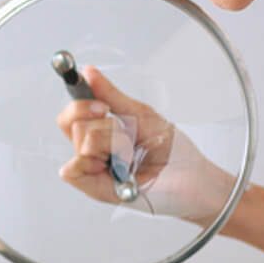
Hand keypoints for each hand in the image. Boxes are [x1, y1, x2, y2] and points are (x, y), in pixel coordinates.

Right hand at [55, 66, 236, 226]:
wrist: (192, 178)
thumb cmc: (172, 151)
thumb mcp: (140, 115)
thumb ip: (111, 95)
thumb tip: (88, 72)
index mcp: (101, 132)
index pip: (71, 115)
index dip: (79, 103)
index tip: (102, 105)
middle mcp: (93, 151)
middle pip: (71, 123)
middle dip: (104, 123)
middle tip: (126, 133)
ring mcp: (93, 170)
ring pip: (82, 141)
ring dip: (113, 143)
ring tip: (131, 155)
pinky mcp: (96, 189)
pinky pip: (74, 171)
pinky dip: (96, 162)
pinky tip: (121, 167)